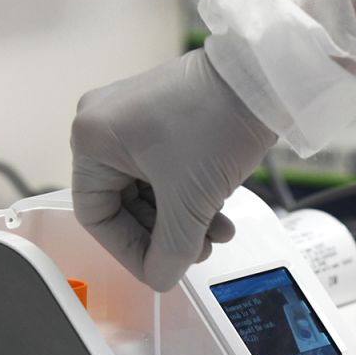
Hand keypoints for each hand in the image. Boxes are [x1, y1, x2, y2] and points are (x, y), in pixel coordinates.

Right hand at [71, 50, 276, 290]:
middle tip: (196, 252)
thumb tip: (161, 278)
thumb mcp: (190, 201)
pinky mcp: (163, 114)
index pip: (96, 215)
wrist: (264, 76)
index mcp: (91, 138)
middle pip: (124, 204)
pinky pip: (166, 168)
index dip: (128, 251)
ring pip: (150, 189)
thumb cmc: (218, 121)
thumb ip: (171, 250)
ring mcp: (134, 115)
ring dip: (183, 219)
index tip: (160, 270)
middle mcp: (103, 122)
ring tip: (217, 233)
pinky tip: (221, 213)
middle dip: (165, 234)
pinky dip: (190, 194)